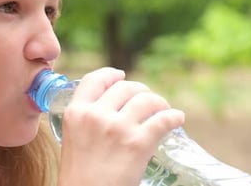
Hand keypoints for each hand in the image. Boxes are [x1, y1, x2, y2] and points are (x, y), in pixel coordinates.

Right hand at [57, 67, 184, 185]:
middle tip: (147, 100)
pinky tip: (177, 119)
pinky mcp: (139, 143)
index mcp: (76, 112)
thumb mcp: (73, 138)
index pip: (95, 79)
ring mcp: (118, 127)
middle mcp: (96, 115)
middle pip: (125, 87)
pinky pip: (163, 120)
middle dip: (139, 90)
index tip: (121, 76)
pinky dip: (174, 117)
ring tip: (162, 109)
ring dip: (159, 102)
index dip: (111, 74)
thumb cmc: (79, 176)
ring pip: (147, 99)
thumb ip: (86, 119)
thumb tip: (111, 106)